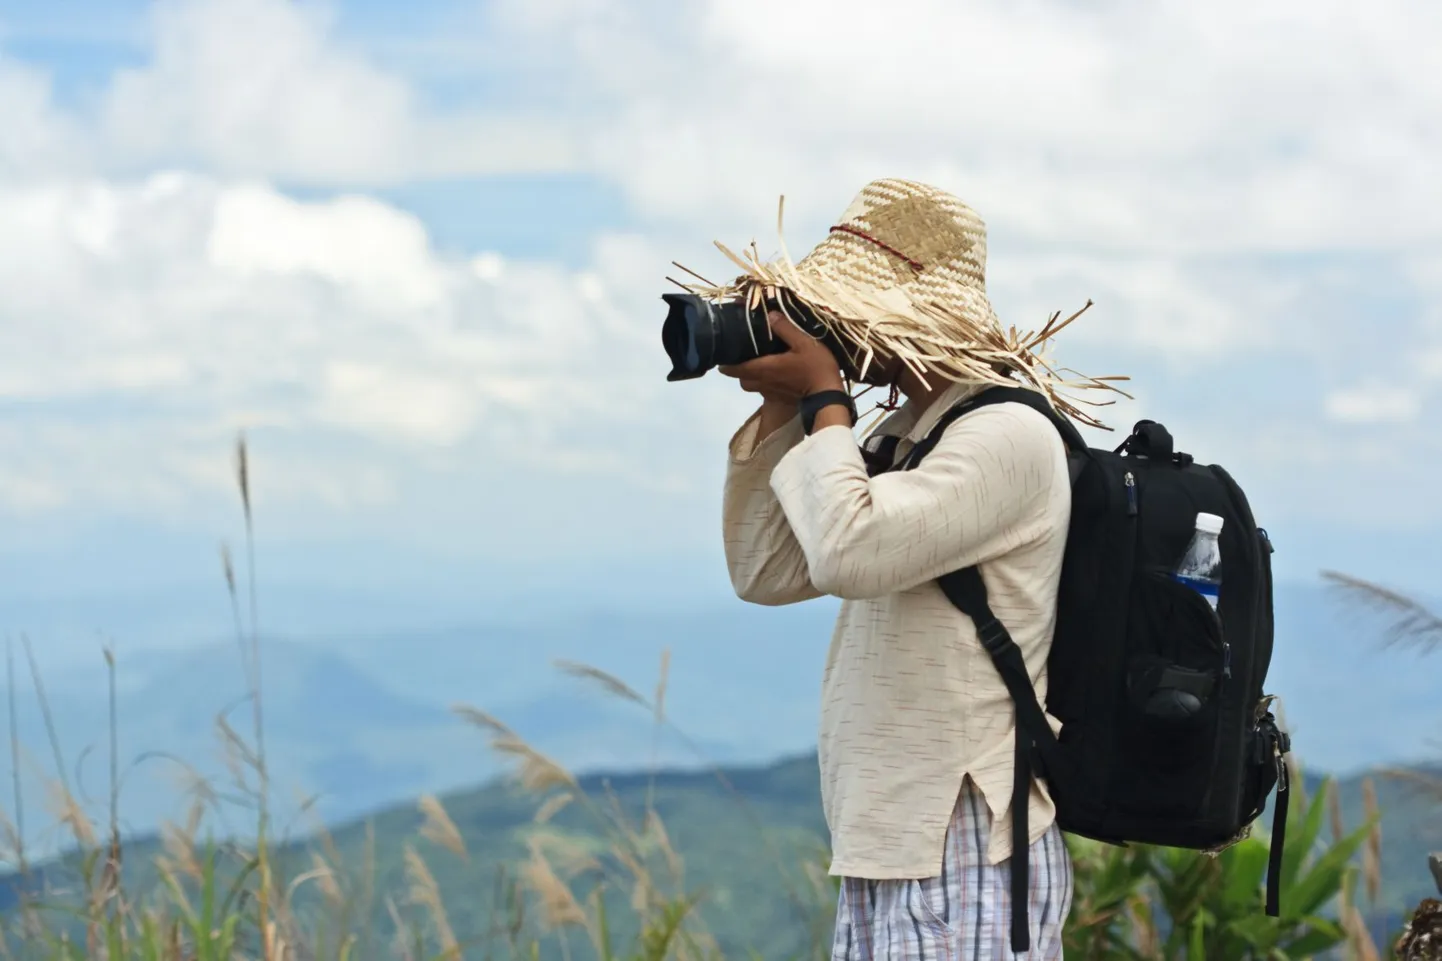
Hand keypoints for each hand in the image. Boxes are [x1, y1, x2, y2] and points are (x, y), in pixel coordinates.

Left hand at [718, 311, 845, 402]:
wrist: (829, 396)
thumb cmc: (816, 367)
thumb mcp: (803, 342)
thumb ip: (785, 328)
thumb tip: (770, 315)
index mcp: (764, 368)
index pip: (735, 368)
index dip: (726, 362)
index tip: (724, 352)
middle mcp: (762, 382)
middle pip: (740, 379)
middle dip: (737, 369)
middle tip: (740, 355)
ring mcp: (771, 393)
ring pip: (751, 386)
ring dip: (749, 376)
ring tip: (755, 363)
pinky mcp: (780, 398)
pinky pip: (763, 390)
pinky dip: (762, 382)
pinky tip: (772, 372)